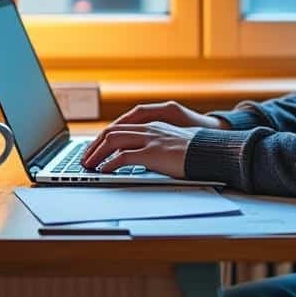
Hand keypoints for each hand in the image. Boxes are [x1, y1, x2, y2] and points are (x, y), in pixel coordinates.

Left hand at [80, 121, 198, 176]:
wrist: (211, 152)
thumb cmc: (195, 152)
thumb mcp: (172, 145)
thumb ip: (156, 146)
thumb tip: (142, 158)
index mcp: (153, 125)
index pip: (120, 127)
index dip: (103, 138)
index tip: (93, 150)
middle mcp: (149, 128)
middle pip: (111, 132)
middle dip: (94, 145)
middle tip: (84, 159)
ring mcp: (150, 139)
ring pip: (113, 141)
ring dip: (97, 154)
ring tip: (89, 165)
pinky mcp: (153, 152)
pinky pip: (123, 157)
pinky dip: (109, 163)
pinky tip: (103, 171)